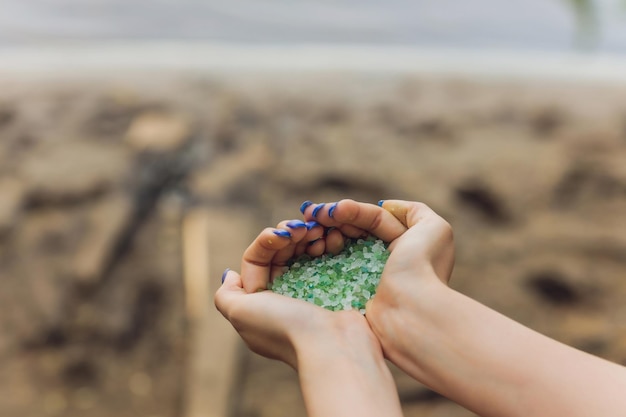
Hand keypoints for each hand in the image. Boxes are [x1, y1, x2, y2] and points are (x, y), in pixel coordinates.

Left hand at [215, 217, 402, 416]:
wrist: (333, 348)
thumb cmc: (284, 327)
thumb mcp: (240, 312)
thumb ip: (226, 294)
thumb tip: (229, 274)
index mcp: (259, 304)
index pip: (257, 260)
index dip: (267, 241)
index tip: (281, 235)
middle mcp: (283, 299)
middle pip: (281, 254)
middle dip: (289, 236)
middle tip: (303, 227)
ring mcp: (311, 294)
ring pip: (304, 255)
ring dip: (308, 237)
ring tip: (319, 230)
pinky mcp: (334, 291)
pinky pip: (327, 261)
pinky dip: (326, 246)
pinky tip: (331, 238)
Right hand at [301, 199, 454, 356]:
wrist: (410, 311)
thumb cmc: (421, 266)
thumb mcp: (433, 228)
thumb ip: (414, 210)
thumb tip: (385, 206)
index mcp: (404, 245)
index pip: (373, 219)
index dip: (351, 210)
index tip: (331, 209)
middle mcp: (385, 260)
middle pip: (353, 231)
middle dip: (332, 219)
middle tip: (311, 215)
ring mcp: (366, 278)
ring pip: (339, 247)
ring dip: (325, 234)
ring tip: (313, 230)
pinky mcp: (351, 295)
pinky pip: (331, 269)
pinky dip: (321, 254)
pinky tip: (312, 246)